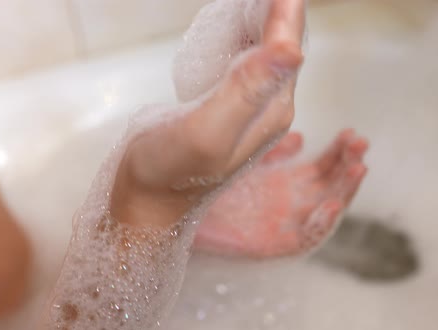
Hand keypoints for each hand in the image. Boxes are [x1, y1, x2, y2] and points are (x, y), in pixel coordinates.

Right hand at [110, 0, 306, 227]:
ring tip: (253, 0)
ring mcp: (252, 110)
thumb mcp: (208, 131)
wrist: (147, 201)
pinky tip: (236, 26)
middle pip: (283, 47)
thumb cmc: (169, 171)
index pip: (288, 47)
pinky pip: (248, 64)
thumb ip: (247, 90)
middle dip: (277, 11)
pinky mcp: (232, 109)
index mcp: (272, 110)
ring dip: (263, 21)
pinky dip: (245, 38)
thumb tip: (291, 49)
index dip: (284, 8)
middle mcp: (270, 109)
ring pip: (267, 54)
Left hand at [194, 129, 368, 257]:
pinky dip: (320, 223)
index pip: (320, 166)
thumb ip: (267, 144)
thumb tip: (300, 135)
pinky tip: (330, 204)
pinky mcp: (268, 242)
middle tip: (360, 144)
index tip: (351, 133)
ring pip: (322, 208)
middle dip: (347, 165)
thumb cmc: (192, 170)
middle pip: (327, 185)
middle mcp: (282, 198)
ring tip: (357, 167)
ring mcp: (277, 220)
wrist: (160, 201)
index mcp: (278, 176)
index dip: (339, 152)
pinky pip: (302, 237)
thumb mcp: (235, 146)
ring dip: (343, 190)